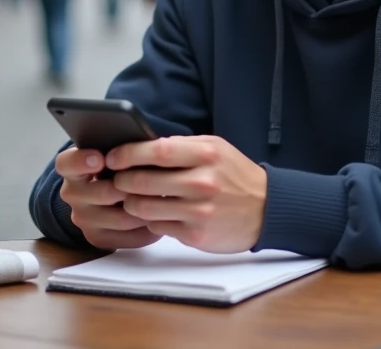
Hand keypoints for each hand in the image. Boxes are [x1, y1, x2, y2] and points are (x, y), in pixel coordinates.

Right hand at [55, 147, 160, 249]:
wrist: (110, 199)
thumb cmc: (117, 168)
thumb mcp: (114, 154)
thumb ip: (121, 150)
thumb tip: (143, 146)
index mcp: (73, 169)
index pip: (67, 163)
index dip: (81, 161)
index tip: (100, 158)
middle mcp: (73, 194)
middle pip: (102, 193)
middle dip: (131, 188)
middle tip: (153, 180)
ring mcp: (84, 219)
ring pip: (120, 218)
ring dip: (145, 209)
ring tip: (163, 199)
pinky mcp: (98, 239)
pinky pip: (128, 238)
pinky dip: (147, 228)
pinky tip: (158, 216)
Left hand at [107, 136, 266, 253]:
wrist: (267, 209)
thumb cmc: (235, 175)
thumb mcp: (216, 149)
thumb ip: (183, 145)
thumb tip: (144, 145)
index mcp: (206, 155)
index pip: (157, 151)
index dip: (129, 154)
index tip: (113, 157)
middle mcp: (201, 182)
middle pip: (143, 181)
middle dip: (122, 180)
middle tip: (117, 179)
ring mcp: (198, 211)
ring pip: (144, 208)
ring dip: (131, 203)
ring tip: (131, 198)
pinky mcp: (196, 235)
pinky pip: (158, 226)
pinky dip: (150, 219)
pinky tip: (153, 213)